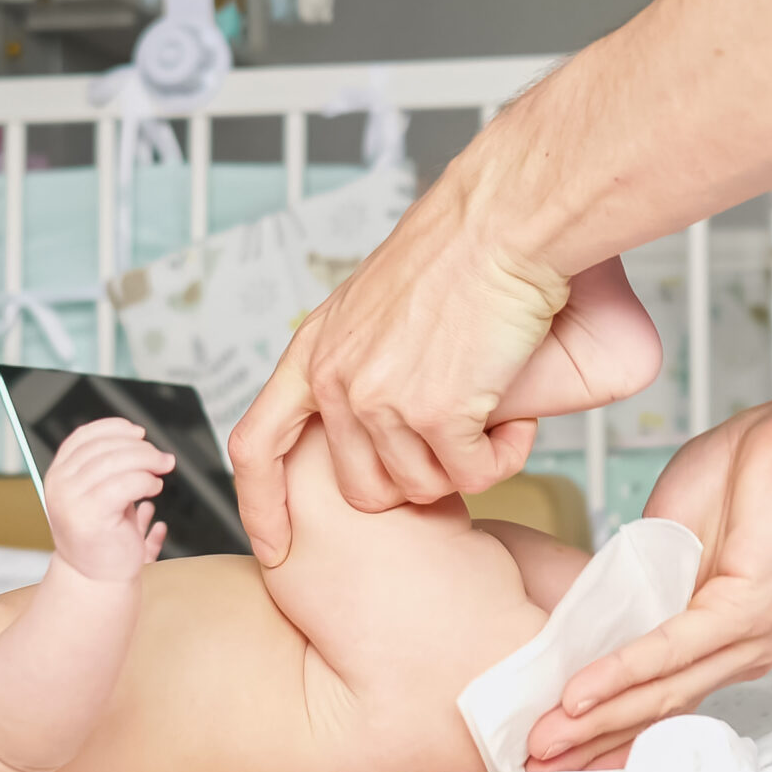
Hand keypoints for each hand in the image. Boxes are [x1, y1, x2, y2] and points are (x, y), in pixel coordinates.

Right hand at [43, 419, 171, 581]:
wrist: (96, 577)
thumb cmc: (102, 535)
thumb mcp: (99, 492)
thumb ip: (107, 464)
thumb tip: (136, 437)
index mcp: (58, 474)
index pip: (84, 436)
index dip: (114, 428)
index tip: (139, 432)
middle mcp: (59, 484)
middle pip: (104, 447)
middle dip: (140, 447)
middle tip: (162, 457)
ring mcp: (71, 500)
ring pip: (116, 462)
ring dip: (147, 461)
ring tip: (161, 470)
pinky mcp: (90, 516)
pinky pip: (125, 484)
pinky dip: (146, 480)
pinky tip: (154, 487)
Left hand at [229, 184, 573, 565]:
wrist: (502, 222)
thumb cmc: (457, 253)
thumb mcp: (375, 306)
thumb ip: (357, 362)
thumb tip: (369, 424)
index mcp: (313, 352)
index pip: (257, 447)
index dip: (262, 506)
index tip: (278, 549)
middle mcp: (336, 381)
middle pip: (362, 489)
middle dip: (415, 480)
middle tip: (458, 439)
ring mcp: (381, 399)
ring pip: (421, 488)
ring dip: (465, 464)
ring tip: (492, 411)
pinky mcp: (435, 412)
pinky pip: (471, 476)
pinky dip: (501, 457)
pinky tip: (514, 417)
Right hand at [525, 403, 771, 771]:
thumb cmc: (735, 480)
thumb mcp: (665, 544)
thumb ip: (635, 591)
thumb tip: (592, 622)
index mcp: (721, 641)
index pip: (655, 699)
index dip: (600, 729)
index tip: (548, 750)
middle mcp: (739, 652)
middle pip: (655, 710)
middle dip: (588, 742)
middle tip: (533, 764)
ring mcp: (748, 637)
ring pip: (662, 689)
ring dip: (597, 718)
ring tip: (547, 737)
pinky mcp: (748, 609)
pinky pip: (674, 647)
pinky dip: (623, 669)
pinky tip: (583, 689)